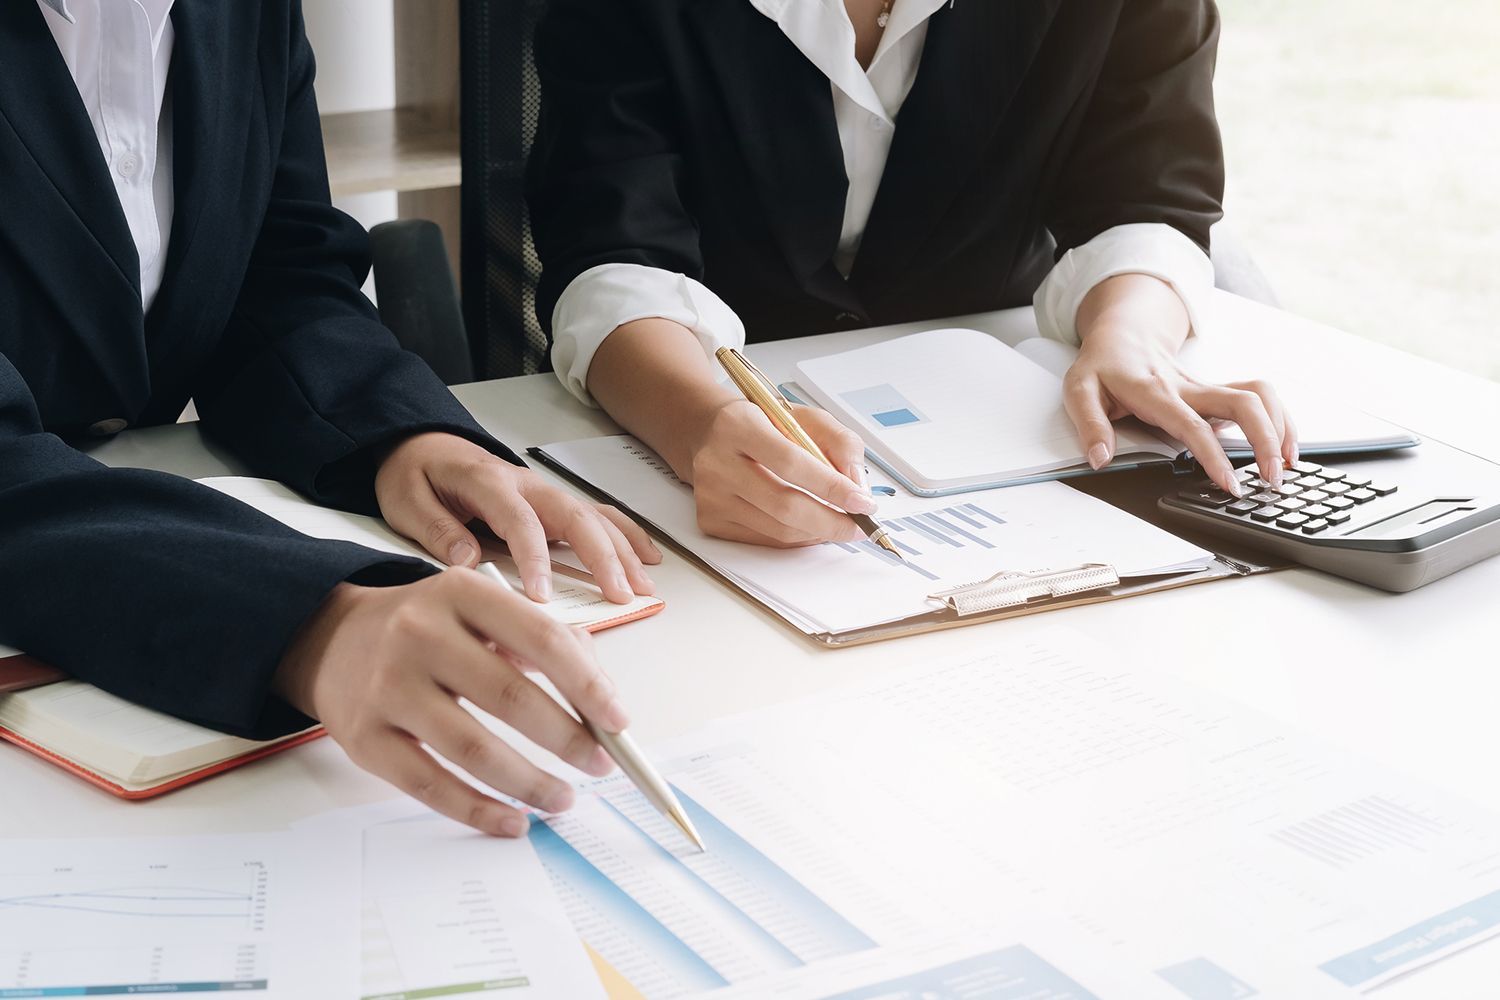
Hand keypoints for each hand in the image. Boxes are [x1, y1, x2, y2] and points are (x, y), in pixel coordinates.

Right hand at [274, 569, 624, 835]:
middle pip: (509, 695)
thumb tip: (597, 699)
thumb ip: (540, 640)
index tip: (619, 721)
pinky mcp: (364, 737)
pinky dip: (478, 810)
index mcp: (461, 593)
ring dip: (529, 783)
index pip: (541, 638)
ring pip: (473, 749)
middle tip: (599, 765)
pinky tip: (512, 820)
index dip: (587, 684)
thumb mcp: (480, 608)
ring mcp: (388, 687)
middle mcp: (419, 633)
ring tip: (563, 799)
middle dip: (566, 739)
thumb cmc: (428, 627)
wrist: (331, 638)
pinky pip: (430, 785)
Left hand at [375, 432, 659, 602]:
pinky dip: (626, 535)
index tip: (542, 595)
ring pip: (594, 517)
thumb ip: (436, 529)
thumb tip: (466, 562)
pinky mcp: (552, 503)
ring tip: (642, 586)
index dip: (534, 558)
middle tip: (619, 594)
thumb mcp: (405, 499)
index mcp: (487, 481)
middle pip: (574, 516)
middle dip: (602, 556)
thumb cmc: (417, 474)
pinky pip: (598, 516)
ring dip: (623, 551)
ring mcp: (544, 492)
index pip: (519, 520)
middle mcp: (525, 485)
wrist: (423, 447)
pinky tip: (647, 557)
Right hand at [684, 398, 875, 545]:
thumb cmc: (760, 424)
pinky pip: (765, 540)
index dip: (831, 487)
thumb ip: (840, 443)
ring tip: (838, 523)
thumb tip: (857, 487)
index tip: (862, 502)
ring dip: (817, 532)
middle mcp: (717, 462)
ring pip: (778, 530)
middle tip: (858, 524)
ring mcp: (710, 495)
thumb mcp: (804, 417)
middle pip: (784, 505)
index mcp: (739, 426)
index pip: (791, 463)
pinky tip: (810, 525)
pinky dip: (797, 538)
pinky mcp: (710, 519)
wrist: (710, 433)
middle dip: (831, 521)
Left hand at [1064, 275, 1297, 495]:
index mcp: (1156, 392)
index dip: (1214, 456)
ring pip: (1259, 395)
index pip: (1193, 426)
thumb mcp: (1079, 391)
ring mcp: (1206, 388)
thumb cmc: (1103, 364)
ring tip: (1286, 464)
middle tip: (1271, 478)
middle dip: (1265, 440)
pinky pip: (1257, 398)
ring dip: (1280, 426)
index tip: (1230, 484)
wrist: (1122, 334)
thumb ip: (1090, 425)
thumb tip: (1100, 458)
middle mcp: (1189, 388)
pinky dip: (1278, 418)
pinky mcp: (1216, 390)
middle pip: (1244, 403)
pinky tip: (1283, 444)